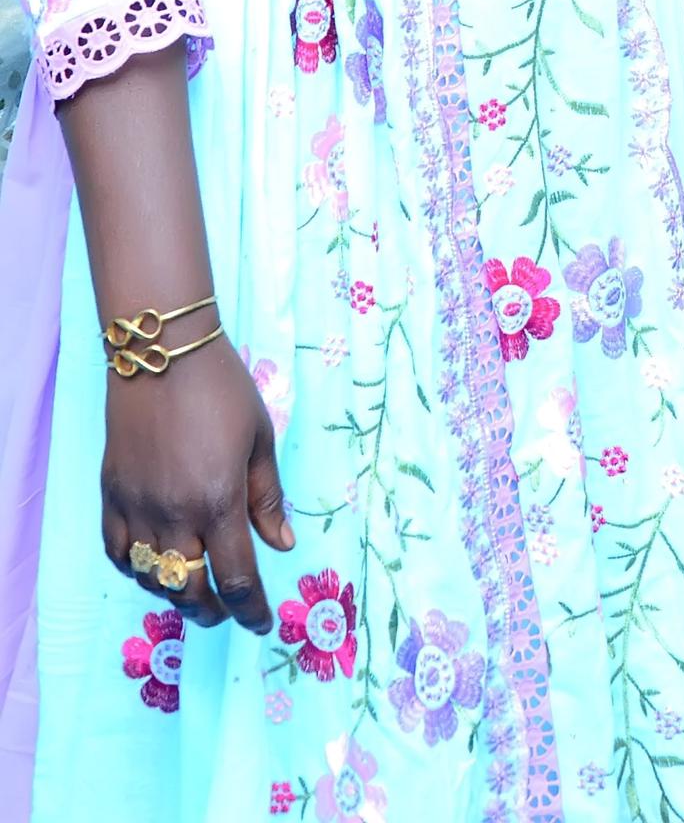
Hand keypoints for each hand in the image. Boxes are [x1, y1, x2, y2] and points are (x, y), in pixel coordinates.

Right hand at [102, 335, 293, 631]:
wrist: (162, 352)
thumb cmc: (222, 389)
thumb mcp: (260, 438)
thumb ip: (268, 497)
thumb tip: (282, 545)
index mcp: (219, 501)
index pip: (237, 578)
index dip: (252, 610)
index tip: (262, 622)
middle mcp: (174, 514)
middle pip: (189, 590)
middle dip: (212, 612)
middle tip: (227, 611)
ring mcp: (137, 507)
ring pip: (151, 578)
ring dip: (174, 593)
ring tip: (194, 588)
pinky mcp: (111, 495)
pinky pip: (117, 552)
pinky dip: (136, 568)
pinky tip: (153, 562)